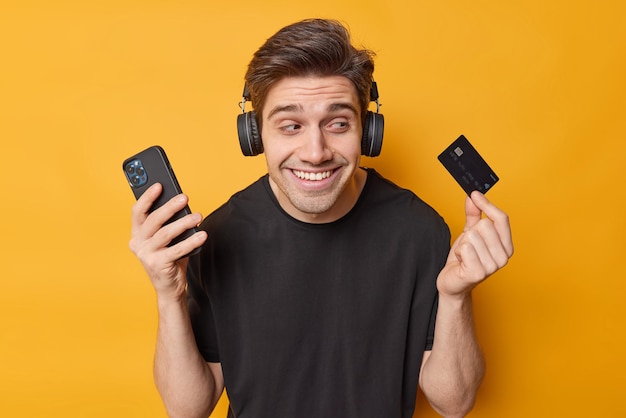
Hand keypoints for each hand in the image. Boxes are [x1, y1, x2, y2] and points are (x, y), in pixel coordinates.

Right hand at [129, 183, 207, 300]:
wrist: (170, 286)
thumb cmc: (170, 258)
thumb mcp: (167, 238)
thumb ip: (168, 223)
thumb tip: (181, 203)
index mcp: (137, 233)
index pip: (138, 211)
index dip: (148, 197)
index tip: (159, 185)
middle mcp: (138, 243)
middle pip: (153, 220)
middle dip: (170, 207)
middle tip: (185, 197)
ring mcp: (146, 255)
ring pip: (165, 233)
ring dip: (184, 223)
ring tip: (198, 216)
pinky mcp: (157, 264)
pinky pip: (177, 249)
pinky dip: (191, 241)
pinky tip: (202, 235)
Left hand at [437, 191, 512, 297]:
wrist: (453, 282)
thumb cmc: (464, 259)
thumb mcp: (470, 233)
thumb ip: (474, 215)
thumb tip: (474, 196)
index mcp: (506, 246)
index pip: (502, 219)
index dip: (487, 204)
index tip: (475, 194)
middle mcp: (503, 257)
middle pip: (485, 225)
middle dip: (469, 233)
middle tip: (468, 246)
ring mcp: (492, 267)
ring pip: (472, 236)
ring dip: (462, 244)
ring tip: (464, 255)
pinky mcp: (478, 273)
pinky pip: (465, 248)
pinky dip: (458, 252)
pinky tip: (461, 261)